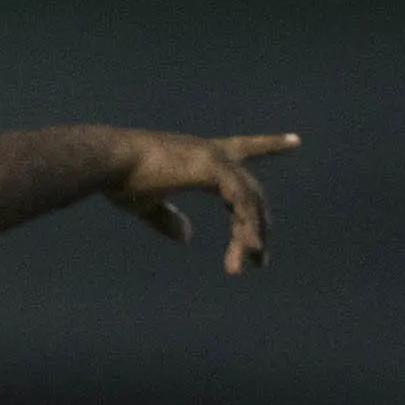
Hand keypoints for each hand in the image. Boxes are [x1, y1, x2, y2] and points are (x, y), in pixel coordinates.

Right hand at [105, 130, 300, 273]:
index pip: (244, 148)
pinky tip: (250, 249)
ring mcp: (217, 158)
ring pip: (250, 200)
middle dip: (256, 225)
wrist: (108, 161)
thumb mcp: (146, 205)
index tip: (296, 141)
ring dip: (251, 234)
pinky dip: (249, 227)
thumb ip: (168, 220)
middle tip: (258, 257)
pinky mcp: (214, 167)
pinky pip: (243, 202)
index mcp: (200, 157)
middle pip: (251, 192)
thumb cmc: (119, 179)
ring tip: (252, 262)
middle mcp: (214, 153)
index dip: (269, 145)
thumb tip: (187, 237)